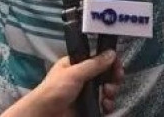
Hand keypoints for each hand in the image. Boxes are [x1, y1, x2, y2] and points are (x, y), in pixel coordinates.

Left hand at [3, 52, 121, 116]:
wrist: (46, 114)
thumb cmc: (55, 90)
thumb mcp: (74, 73)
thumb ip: (94, 64)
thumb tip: (111, 53)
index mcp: (76, 65)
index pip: (97, 59)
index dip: (109, 62)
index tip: (118, 66)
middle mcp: (82, 77)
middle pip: (105, 75)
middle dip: (113, 78)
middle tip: (113, 82)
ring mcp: (86, 92)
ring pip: (106, 90)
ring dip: (111, 92)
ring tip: (107, 96)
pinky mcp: (89, 106)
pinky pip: (104, 103)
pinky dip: (108, 105)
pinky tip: (106, 106)